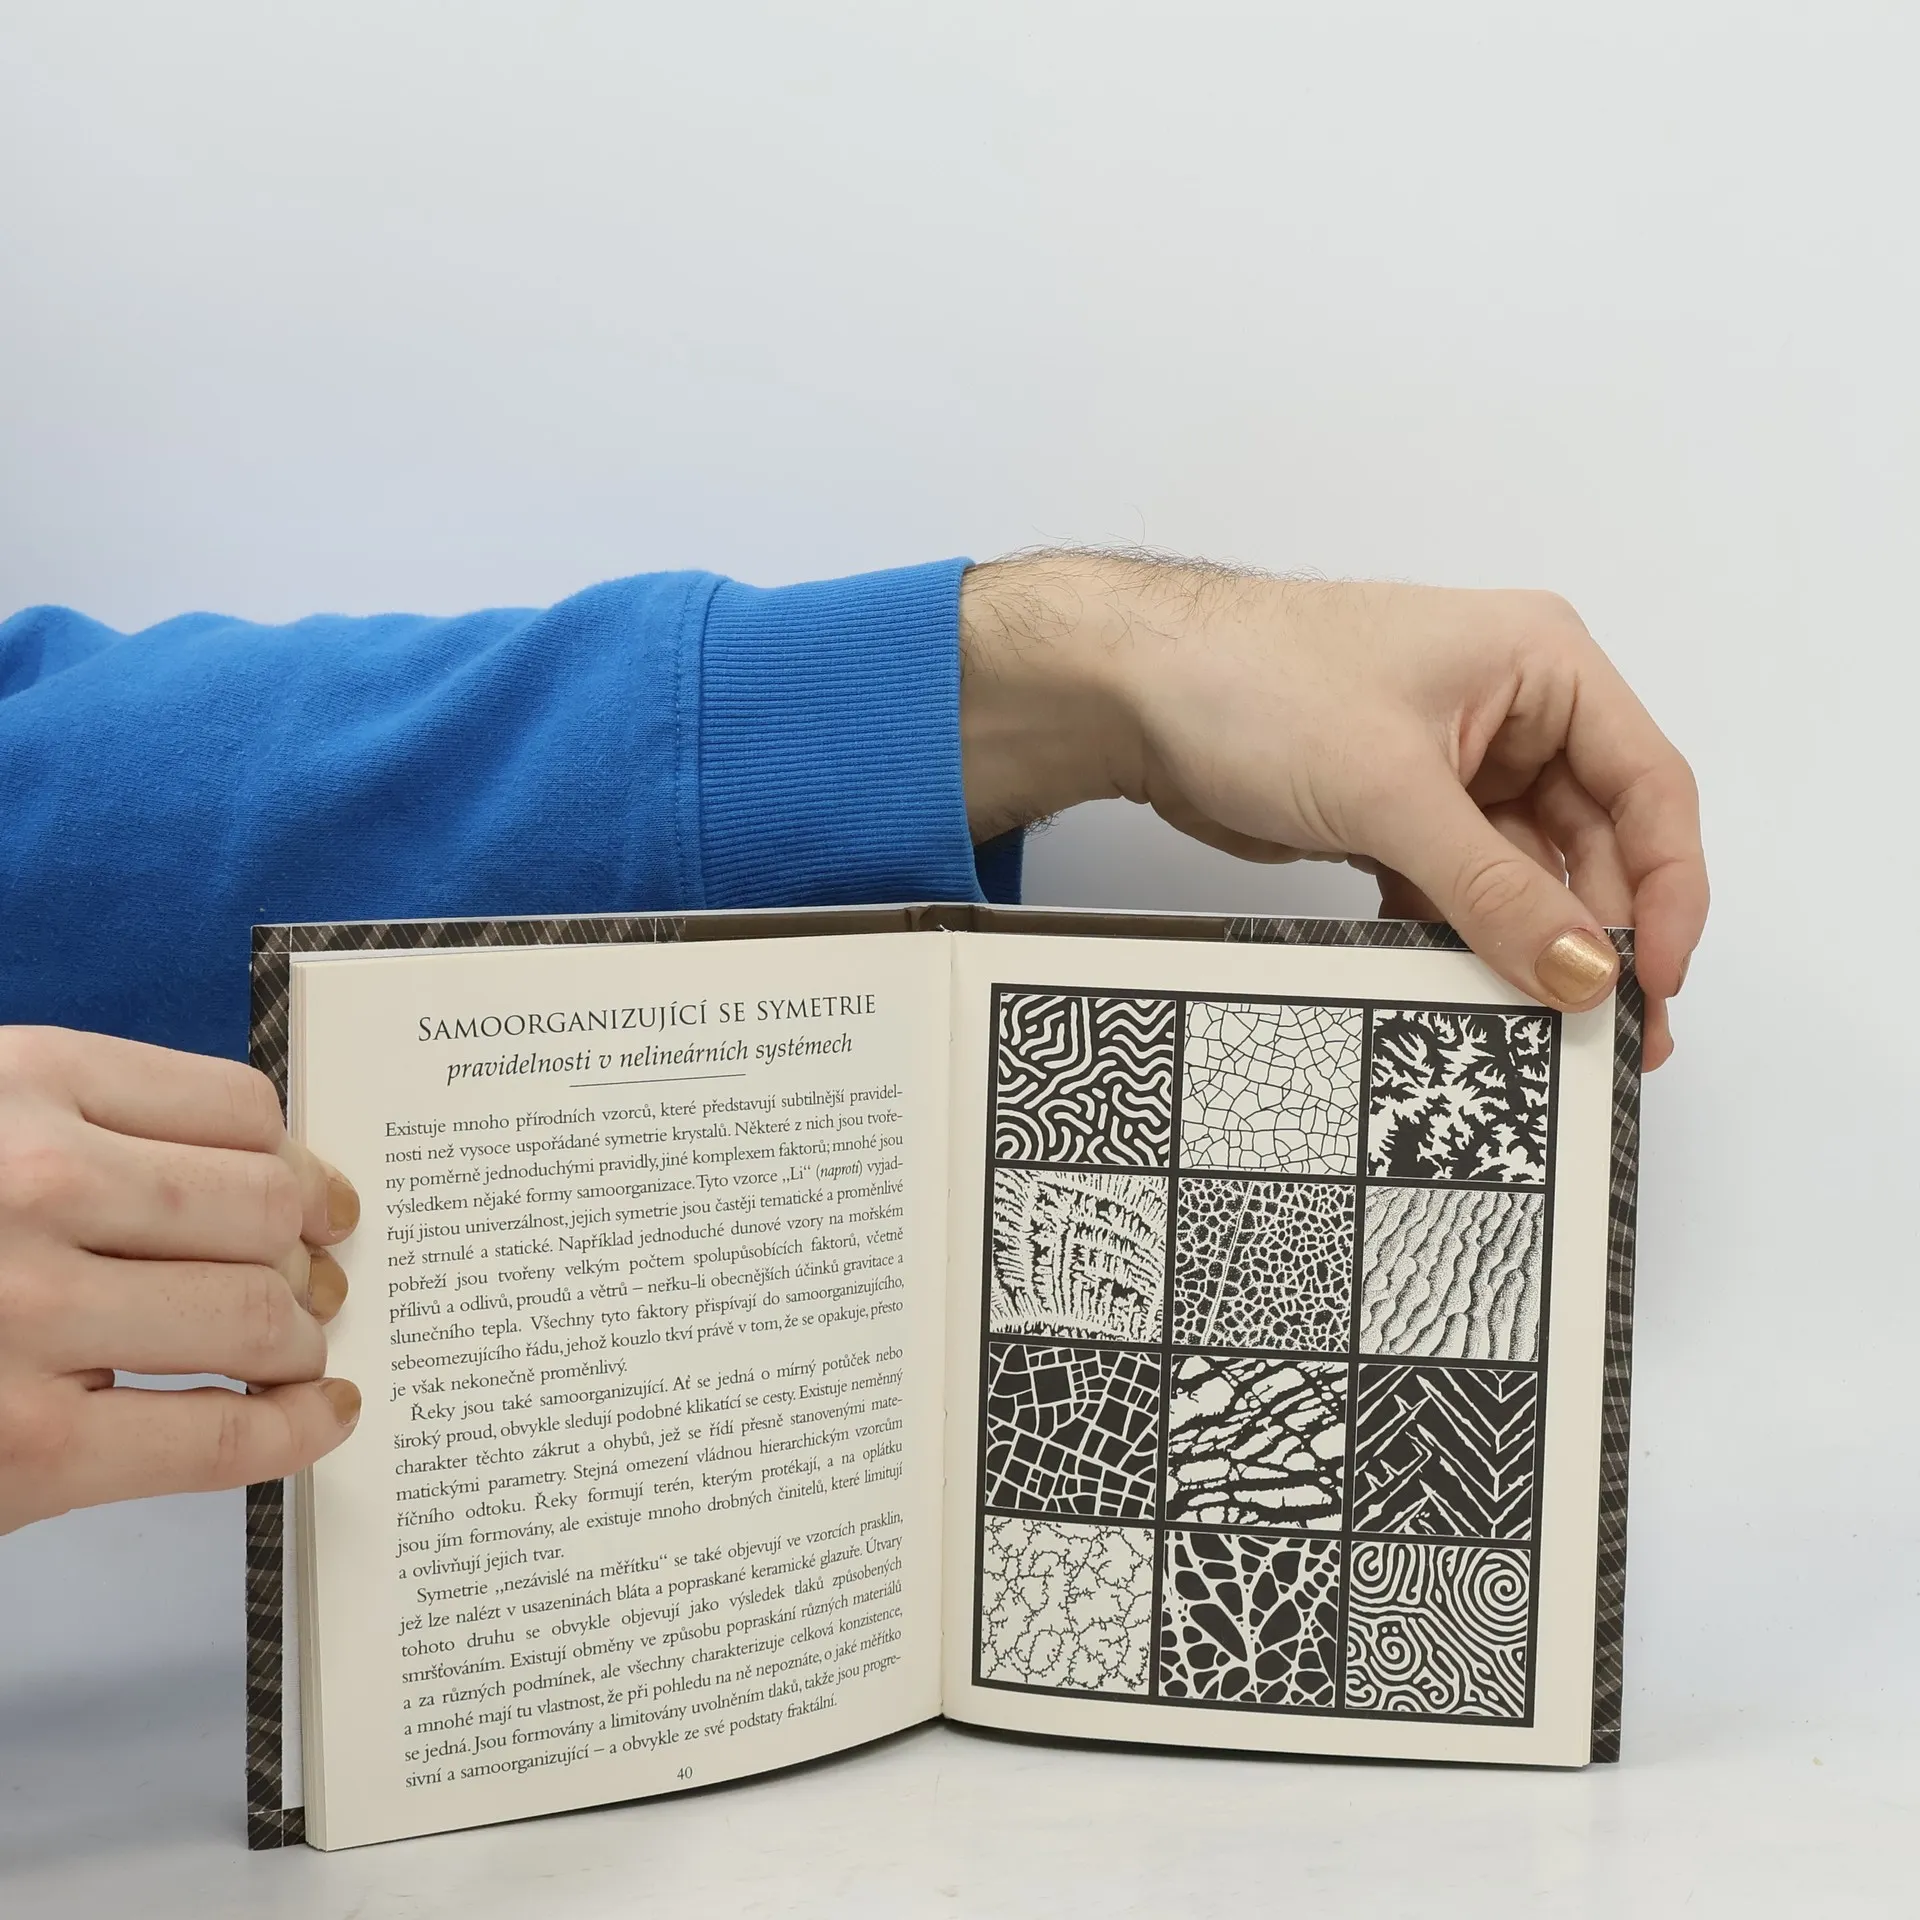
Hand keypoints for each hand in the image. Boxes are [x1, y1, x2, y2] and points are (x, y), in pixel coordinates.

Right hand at [0, 1027, 361, 1534]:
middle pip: (264, 1205)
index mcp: (21, 1084)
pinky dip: (293, 1430)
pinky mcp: (25, 1446)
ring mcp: (27, 1315)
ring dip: (297, 1335)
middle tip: (318, 1277)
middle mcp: (32, 1184)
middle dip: (306, 1249)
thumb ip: (84, 1127)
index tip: (316, 1195)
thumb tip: (265, 1172)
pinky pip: (217, 1434)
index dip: (296, 1160)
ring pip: (257, 1311)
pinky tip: (319, 1415)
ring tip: (290, 1347)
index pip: (238, 1107)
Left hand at [958, 554, 1706, 1067]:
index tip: (1657, 978)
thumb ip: (1493, 889)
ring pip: (1526, 874)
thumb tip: (1582, 972)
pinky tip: (1462, 987)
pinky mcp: (1398, 812)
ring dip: (1531, 945)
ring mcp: (1454, 765)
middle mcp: (1512, 710)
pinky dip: (1463, 935)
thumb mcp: (1391, 793)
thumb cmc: (1253, 683)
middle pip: (1595, 841)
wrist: (1130, 693)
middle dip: (1601, 935)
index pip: (1649, 784)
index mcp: (1541, 664)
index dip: (1669, 888)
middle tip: (1614, 1036)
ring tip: (1542, 1029)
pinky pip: (1461, 887)